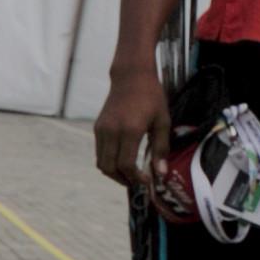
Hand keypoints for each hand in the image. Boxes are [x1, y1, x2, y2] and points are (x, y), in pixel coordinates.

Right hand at [94, 68, 171, 188]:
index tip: (147, 181)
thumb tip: (160, 173)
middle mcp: (111, 132)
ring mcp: (101, 130)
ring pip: (101, 162)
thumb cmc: (151, 97)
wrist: (131, 77)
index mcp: (129, 130)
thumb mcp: (162, 121)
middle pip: (109, 168)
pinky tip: (122, 161)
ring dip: (114, 173)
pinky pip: (100, 152)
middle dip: (122, 179)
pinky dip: (109, 161)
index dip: (135, 177)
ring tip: (130, 175)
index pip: (126, 164)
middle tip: (137, 182)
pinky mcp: (97, 128)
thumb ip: (161, 147)